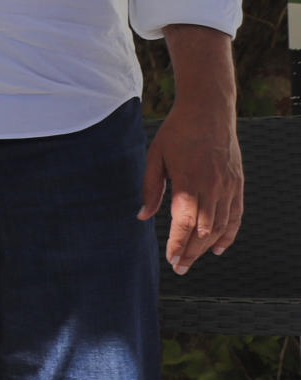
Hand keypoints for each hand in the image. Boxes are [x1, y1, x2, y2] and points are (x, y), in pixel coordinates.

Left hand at [138, 95, 241, 274]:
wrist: (209, 111)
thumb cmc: (177, 132)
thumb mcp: (155, 156)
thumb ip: (150, 188)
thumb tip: (142, 216)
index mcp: (189, 181)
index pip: (184, 223)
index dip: (178, 244)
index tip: (171, 260)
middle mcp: (212, 188)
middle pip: (203, 230)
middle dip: (191, 252)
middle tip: (179, 268)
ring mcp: (228, 187)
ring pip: (220, 226)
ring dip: (206, 247)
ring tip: (192, 260)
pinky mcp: (237, 185)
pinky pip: (235, 216)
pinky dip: (228, 234)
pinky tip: (218, 248)